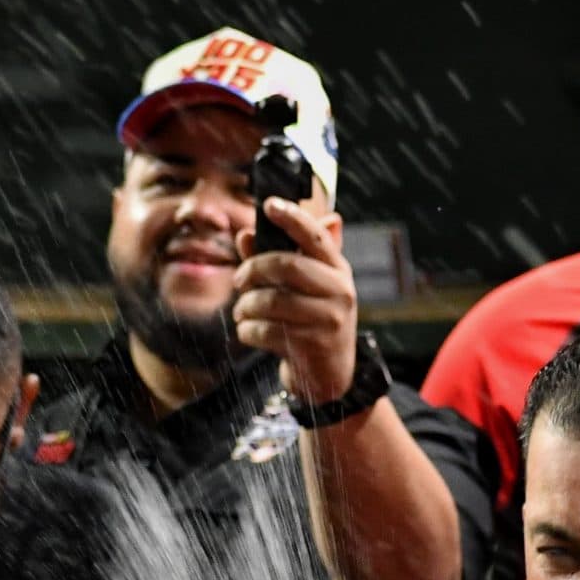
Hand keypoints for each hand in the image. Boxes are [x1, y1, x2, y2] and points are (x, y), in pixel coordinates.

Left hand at [233, 196, 359, 404]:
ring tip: (242, 311)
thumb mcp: (302, 288)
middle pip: (287, 266)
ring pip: (271, 301)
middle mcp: (340, 291)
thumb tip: (245, 235)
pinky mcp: (313, 346)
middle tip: (238, 280)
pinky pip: (266, 330)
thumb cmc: (311, 321)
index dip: (293, 217)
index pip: (316, 236)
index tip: (268, 204)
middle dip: (253, 270)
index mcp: (338, 270)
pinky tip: (249, 332)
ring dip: (245, 306)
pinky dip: (248, 331)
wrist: (329, 375)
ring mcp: (329, 320)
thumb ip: (275, 259)